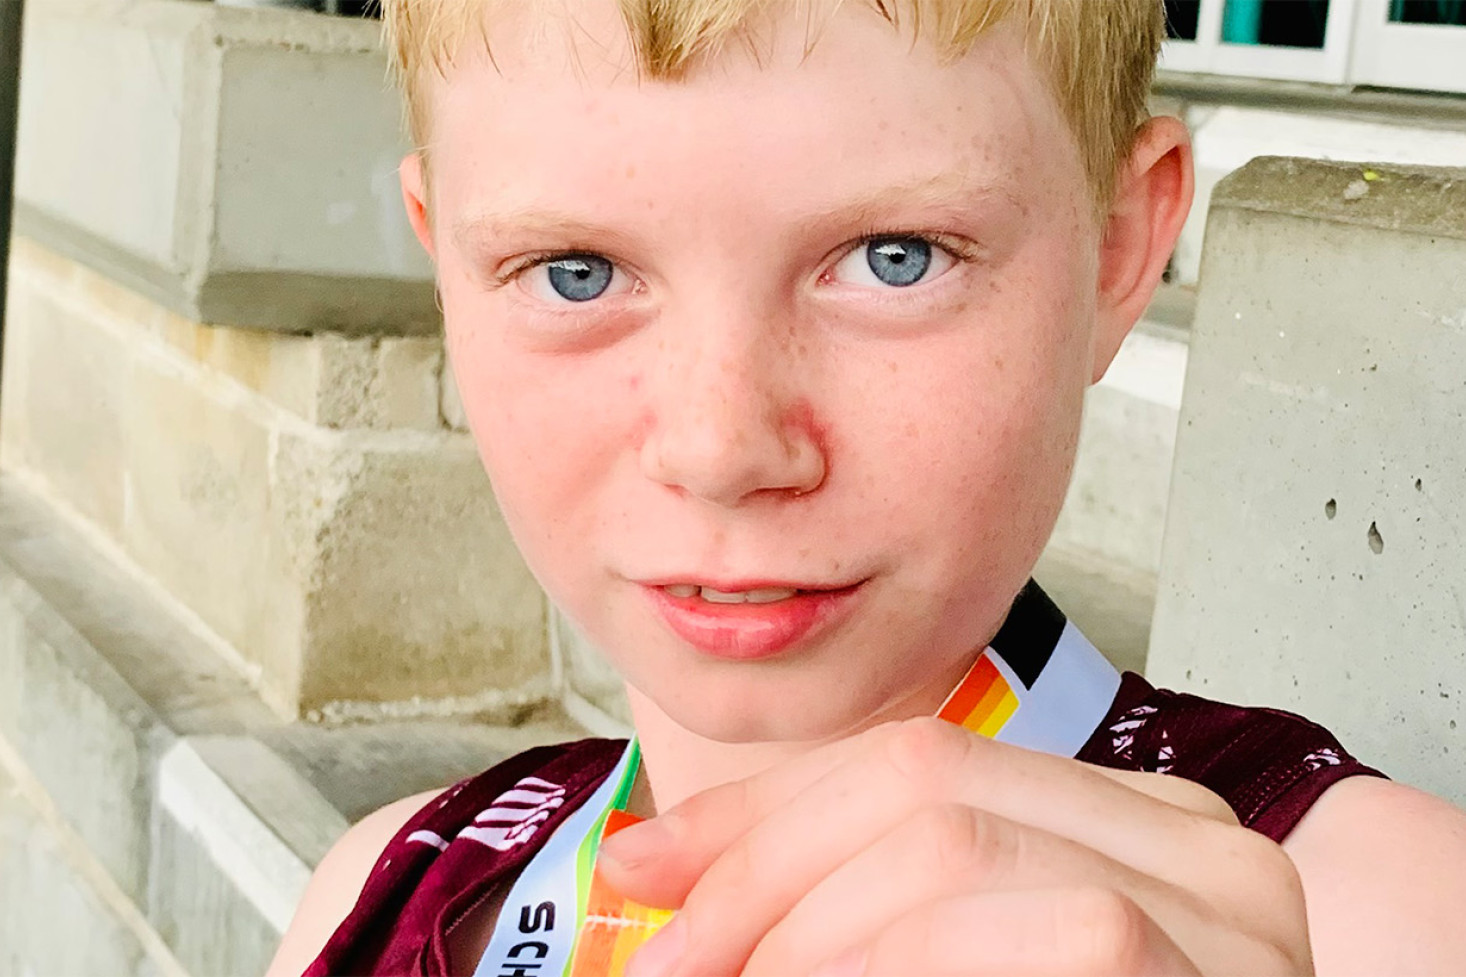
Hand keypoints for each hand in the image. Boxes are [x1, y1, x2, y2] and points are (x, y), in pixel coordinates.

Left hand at [598, 718, 1312, 975]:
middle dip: (765, 872)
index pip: (907, 762)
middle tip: (672, 971)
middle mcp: (1194, 844)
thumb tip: (644, 868)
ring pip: (954, 851)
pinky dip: (896, 971)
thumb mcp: (930, 960)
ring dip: (813, 936)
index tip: (639, 876)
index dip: (758, 816)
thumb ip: (840, 915)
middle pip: (921, 785)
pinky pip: (1062, 939)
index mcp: (1123, 823)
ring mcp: (1226, 917)